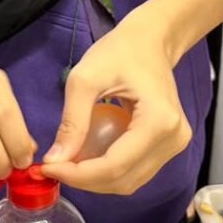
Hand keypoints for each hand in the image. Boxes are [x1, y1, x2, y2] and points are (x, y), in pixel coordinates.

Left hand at [42, 17, 191, 194]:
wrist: (151, 41)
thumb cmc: (120, 52)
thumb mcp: (86, 79)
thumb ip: (72, 121)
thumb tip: (55, 160)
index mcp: (159, 121)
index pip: (115, 166)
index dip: (78, 174)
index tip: (48, 168)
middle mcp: (174, 139)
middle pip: (123, 180)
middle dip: (84, 179)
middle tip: (54, 165)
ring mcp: (175, 145)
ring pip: (129, 181)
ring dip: (95, 179)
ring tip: (68, 161)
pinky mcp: (169, 146)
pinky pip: (134, 170)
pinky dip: (107, 170)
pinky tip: (87, 155)